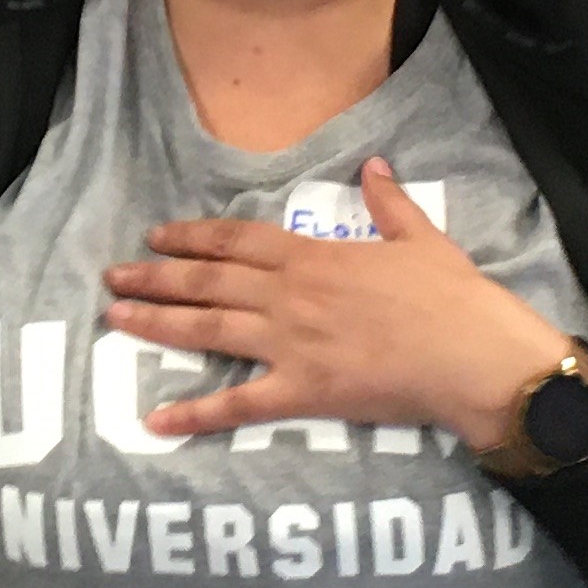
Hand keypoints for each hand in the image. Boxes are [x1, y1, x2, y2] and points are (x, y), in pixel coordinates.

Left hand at [105, 160, 575, 455]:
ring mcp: (290, 345)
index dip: (192, 237)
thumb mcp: (421, 237)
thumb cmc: (453, 298)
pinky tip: (154, 421)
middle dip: (155, 277)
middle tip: (113, 277)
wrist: (474, 356)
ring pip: (208, 330)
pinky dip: (194, 414)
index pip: (237, 241)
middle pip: (208, 282)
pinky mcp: (302, 394)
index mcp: (315, 257)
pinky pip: (238, 405)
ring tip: (115, 320)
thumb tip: (372, 166)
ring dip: (157, 324)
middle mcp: (290, 297)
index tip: (157, 235)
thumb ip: (387, 202)